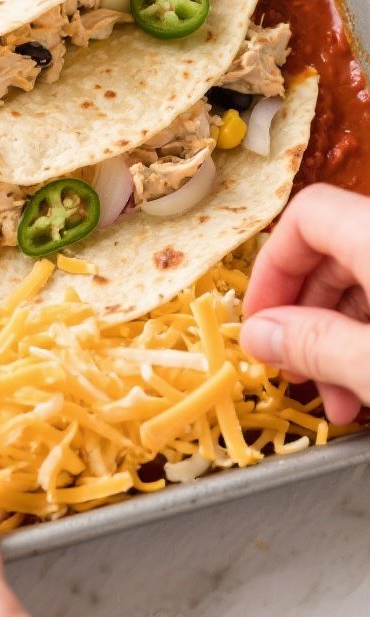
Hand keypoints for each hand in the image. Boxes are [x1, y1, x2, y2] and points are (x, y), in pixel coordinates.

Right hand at [241, 183, 369, 423]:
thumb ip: (315, 345)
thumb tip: (257, 336)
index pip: (307, 215)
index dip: (273, 267)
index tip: (260, 324)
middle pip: (333, 251)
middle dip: (303, 315)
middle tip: (293, 371)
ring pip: (364, 281)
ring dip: (337, 338)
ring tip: (337, 401)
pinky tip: (366, 389)